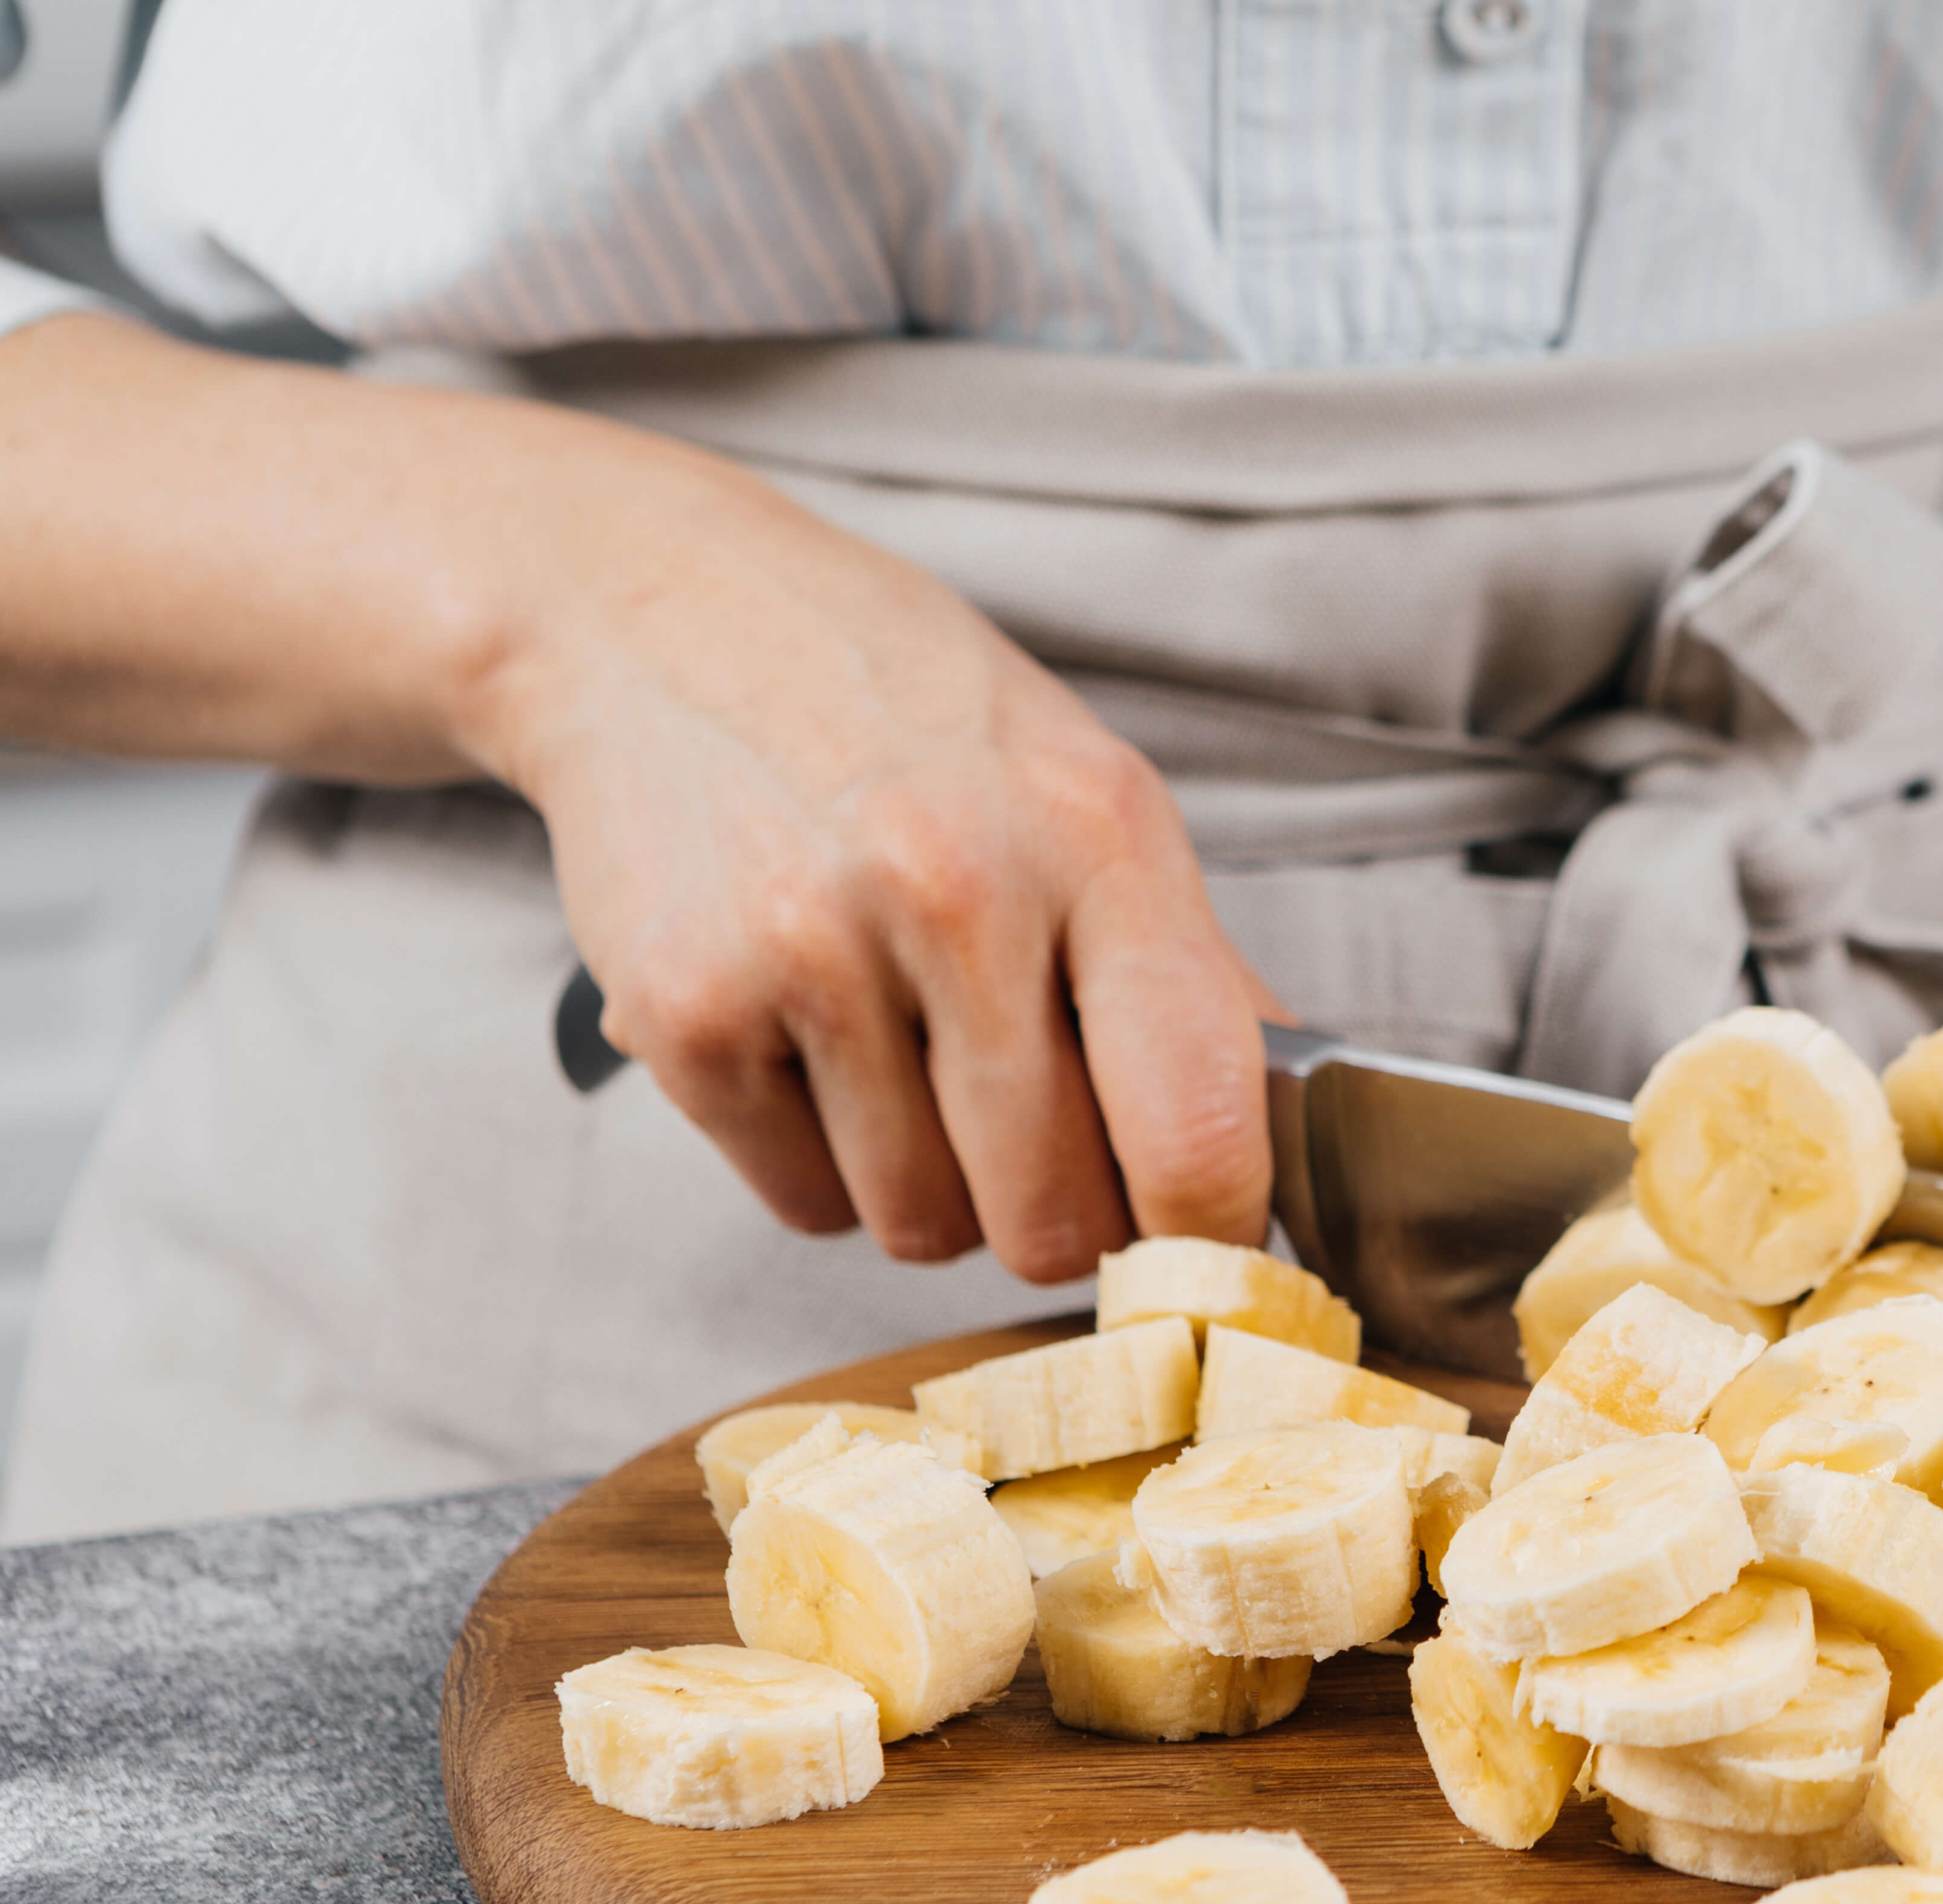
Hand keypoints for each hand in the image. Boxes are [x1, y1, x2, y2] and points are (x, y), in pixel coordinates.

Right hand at [472, 463, 1285, 1281]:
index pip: (1197, 1126)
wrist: (658, 611)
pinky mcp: (683, 1011)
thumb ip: (1187, 969)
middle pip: (1054, 1219)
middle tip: (1023, 1132)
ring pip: (921, 1229)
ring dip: (927, 1187)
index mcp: (1095, 835)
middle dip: (1050, 1214)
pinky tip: (809, 1040)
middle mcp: (956, 889)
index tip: (1200, 1253)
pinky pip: (805, 1205)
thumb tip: (1284, 1131)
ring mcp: (809, 952)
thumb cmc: (902, 711)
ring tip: (900, 1052)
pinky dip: (817, 1162)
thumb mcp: (1085, 790)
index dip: (1210, 1236)